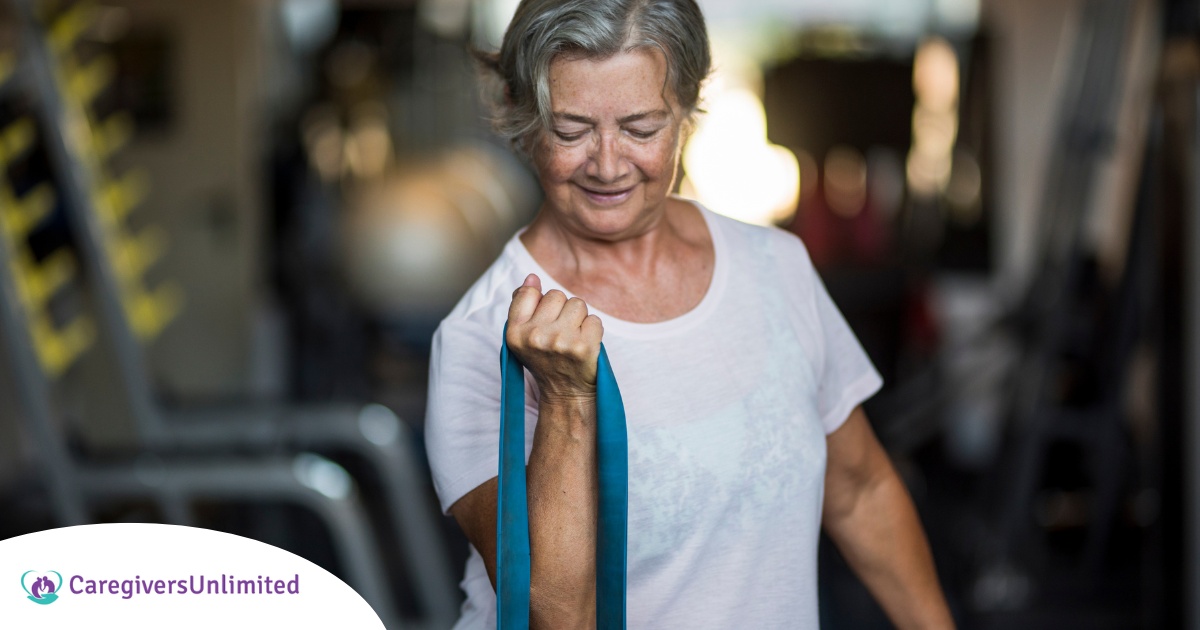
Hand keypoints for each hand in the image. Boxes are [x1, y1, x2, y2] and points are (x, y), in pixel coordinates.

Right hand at [506, 273, 602, 403]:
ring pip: (577, 304)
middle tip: (560, 333)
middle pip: (556, 295)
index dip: (541, 302)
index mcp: (514, 332)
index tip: (544, 320)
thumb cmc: (546, 359)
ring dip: (579, 318)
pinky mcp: (583, 347)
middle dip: (562, 309)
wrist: (566, 393)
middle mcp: (535, 337)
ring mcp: (560, 341)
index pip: (529, 292)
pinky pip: (595, 320)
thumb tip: (532, 277)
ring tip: (572, 337)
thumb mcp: (524, 336)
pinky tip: (584, 345)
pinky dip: (593, 331)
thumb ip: (523, 304)